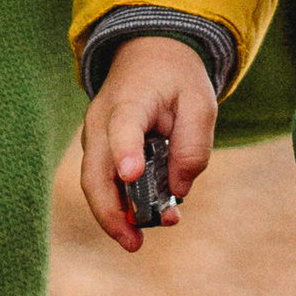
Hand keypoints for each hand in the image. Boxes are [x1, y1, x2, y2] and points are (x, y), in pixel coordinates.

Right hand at [76, 34, 221, 251]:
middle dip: (111, 211)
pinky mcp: (99, 152)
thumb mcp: (200, 102)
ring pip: (95, 183)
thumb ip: (193, 146)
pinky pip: (104, 183)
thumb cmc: (176, 78)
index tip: (131, 175)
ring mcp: (95, 138)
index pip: (124, 128)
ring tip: (138, 241)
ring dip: (115, 214)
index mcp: (130, 100)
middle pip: (95, 171)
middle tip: (133, 242)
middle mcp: (102, 121)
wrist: (147, 53)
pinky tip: (143, 218)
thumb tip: (178, 190)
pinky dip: (120, 204)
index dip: (126, 152)